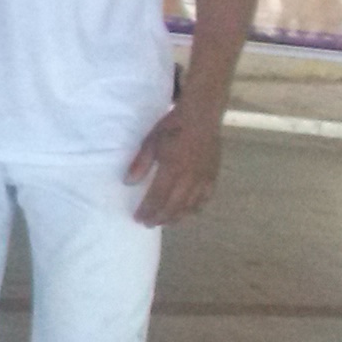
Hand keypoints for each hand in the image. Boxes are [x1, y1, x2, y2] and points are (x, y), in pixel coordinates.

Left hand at [127, 105, 223, 227]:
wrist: (201, 117)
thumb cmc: (172, 127)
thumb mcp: (150, 142)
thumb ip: (140, 164)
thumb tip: (128, 183)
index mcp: (172, 169)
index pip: (157, 197)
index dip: (148, 210)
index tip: (138, 218)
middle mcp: (189, 178)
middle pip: (173, 206)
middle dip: (160, 217)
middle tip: (149, 224)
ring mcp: (203, 178)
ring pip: (190, 205)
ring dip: (177, 216)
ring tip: (165, 222)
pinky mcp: (213, 175)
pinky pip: (206, 197)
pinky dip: (196, 207)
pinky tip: (189, 212)